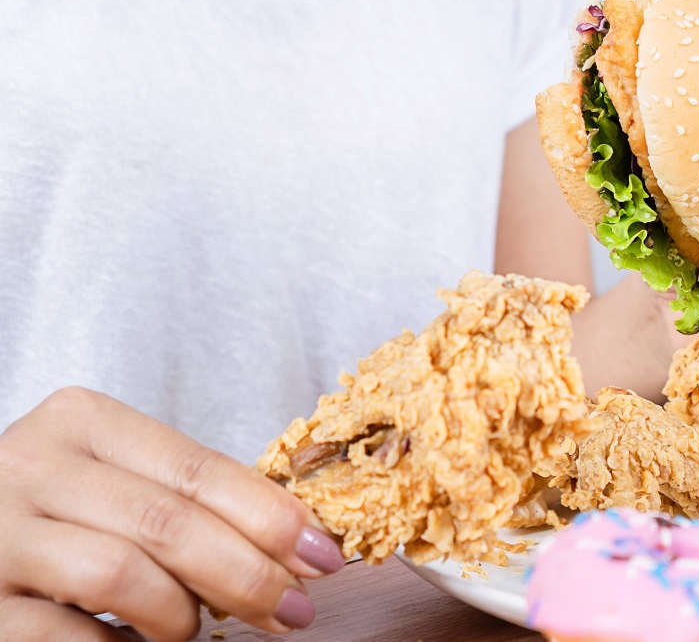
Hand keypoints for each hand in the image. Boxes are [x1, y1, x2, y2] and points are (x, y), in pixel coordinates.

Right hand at [0, 388, 344, 640]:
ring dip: (180, 614)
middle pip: (169, 522)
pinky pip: (66, 635)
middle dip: (248, 574)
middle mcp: (32, 466)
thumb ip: (192, 498)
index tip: (323, 555)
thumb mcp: (123, 480)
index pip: (198, 469)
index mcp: (82, 421)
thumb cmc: (64, 510)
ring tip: (194, 630)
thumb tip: (300, 541)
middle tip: (293, 610)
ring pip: (120, 574)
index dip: (270, 516)